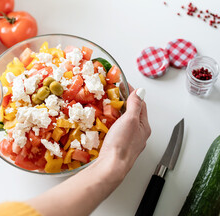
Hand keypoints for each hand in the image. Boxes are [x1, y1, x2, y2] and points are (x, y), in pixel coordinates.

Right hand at [27, 86, 150, 215]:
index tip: (122, 84)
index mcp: (143, 127)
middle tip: (115, 93)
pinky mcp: (118, 146)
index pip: (141, 104)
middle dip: (125, 102)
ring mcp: (128, 141)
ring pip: (125, 122)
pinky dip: (112, 123)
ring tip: (109, 106)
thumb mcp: (130, 120)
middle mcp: (138, 134)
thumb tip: (140, 92)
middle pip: (133, 113)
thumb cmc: (121, 144)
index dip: (132, 92)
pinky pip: (117, 130)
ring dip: (118, 112)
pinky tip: (106, 123)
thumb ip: (135, 105)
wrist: (111, 166)